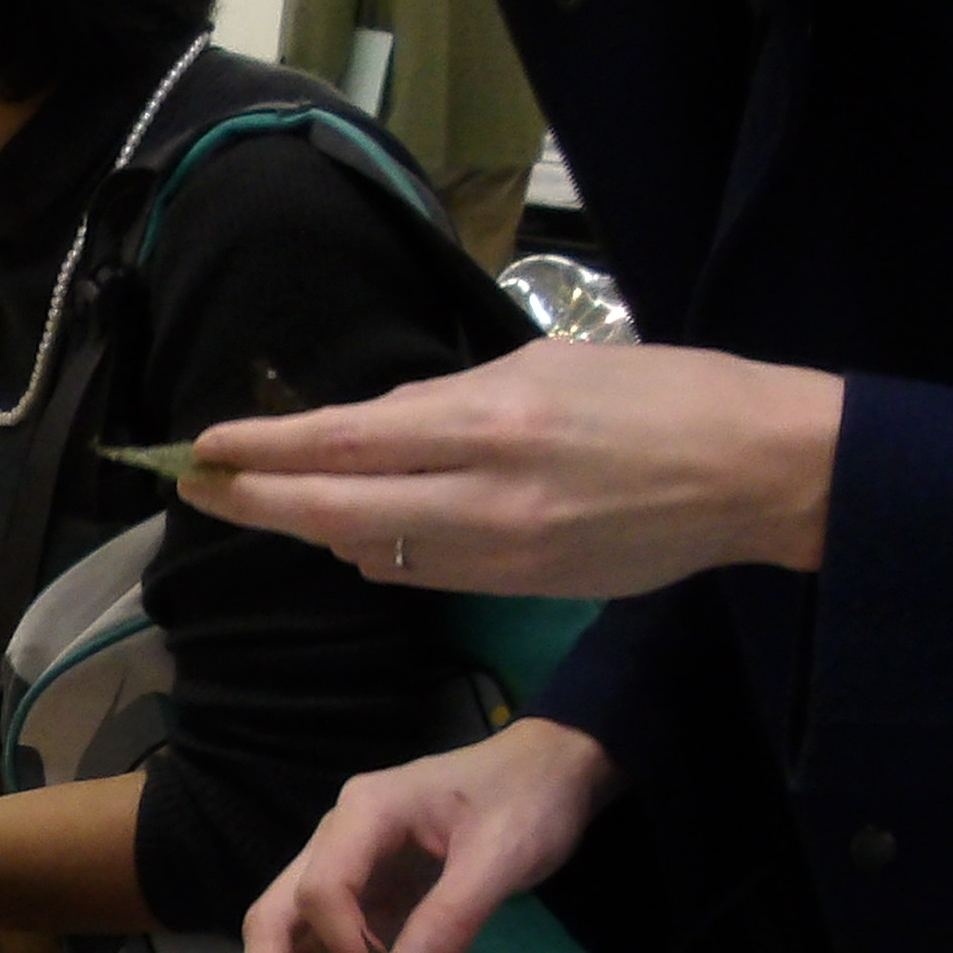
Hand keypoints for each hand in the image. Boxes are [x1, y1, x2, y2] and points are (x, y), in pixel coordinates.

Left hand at [180, 339, 842, 600]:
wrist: (756, 471)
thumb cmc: (662, 393)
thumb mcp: (547, 365)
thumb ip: (451, 402)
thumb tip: (374, 427)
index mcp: (489, 420)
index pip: (344, 443)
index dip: (265, 451)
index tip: (206, 448)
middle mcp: (484, 493)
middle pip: (336, 514)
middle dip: (258, 502)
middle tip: (197, 488)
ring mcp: (502, 552)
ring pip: (373, 552)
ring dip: (317, 530)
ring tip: (269, 503)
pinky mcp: (524, 587)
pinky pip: (423, 574)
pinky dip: (379, 552)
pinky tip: (358, 536)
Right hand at [228, 719, 615, 952]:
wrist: (548, 774)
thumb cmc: (527, 801)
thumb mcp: (504, 853)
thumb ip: (455, 914)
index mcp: (364, 814)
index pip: (321, 889)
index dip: (343, 946)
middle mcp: (336, 842)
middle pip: (276, 916)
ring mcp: (346, 873)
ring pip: (287, 938)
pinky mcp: (364, 901)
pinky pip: (321, 950)